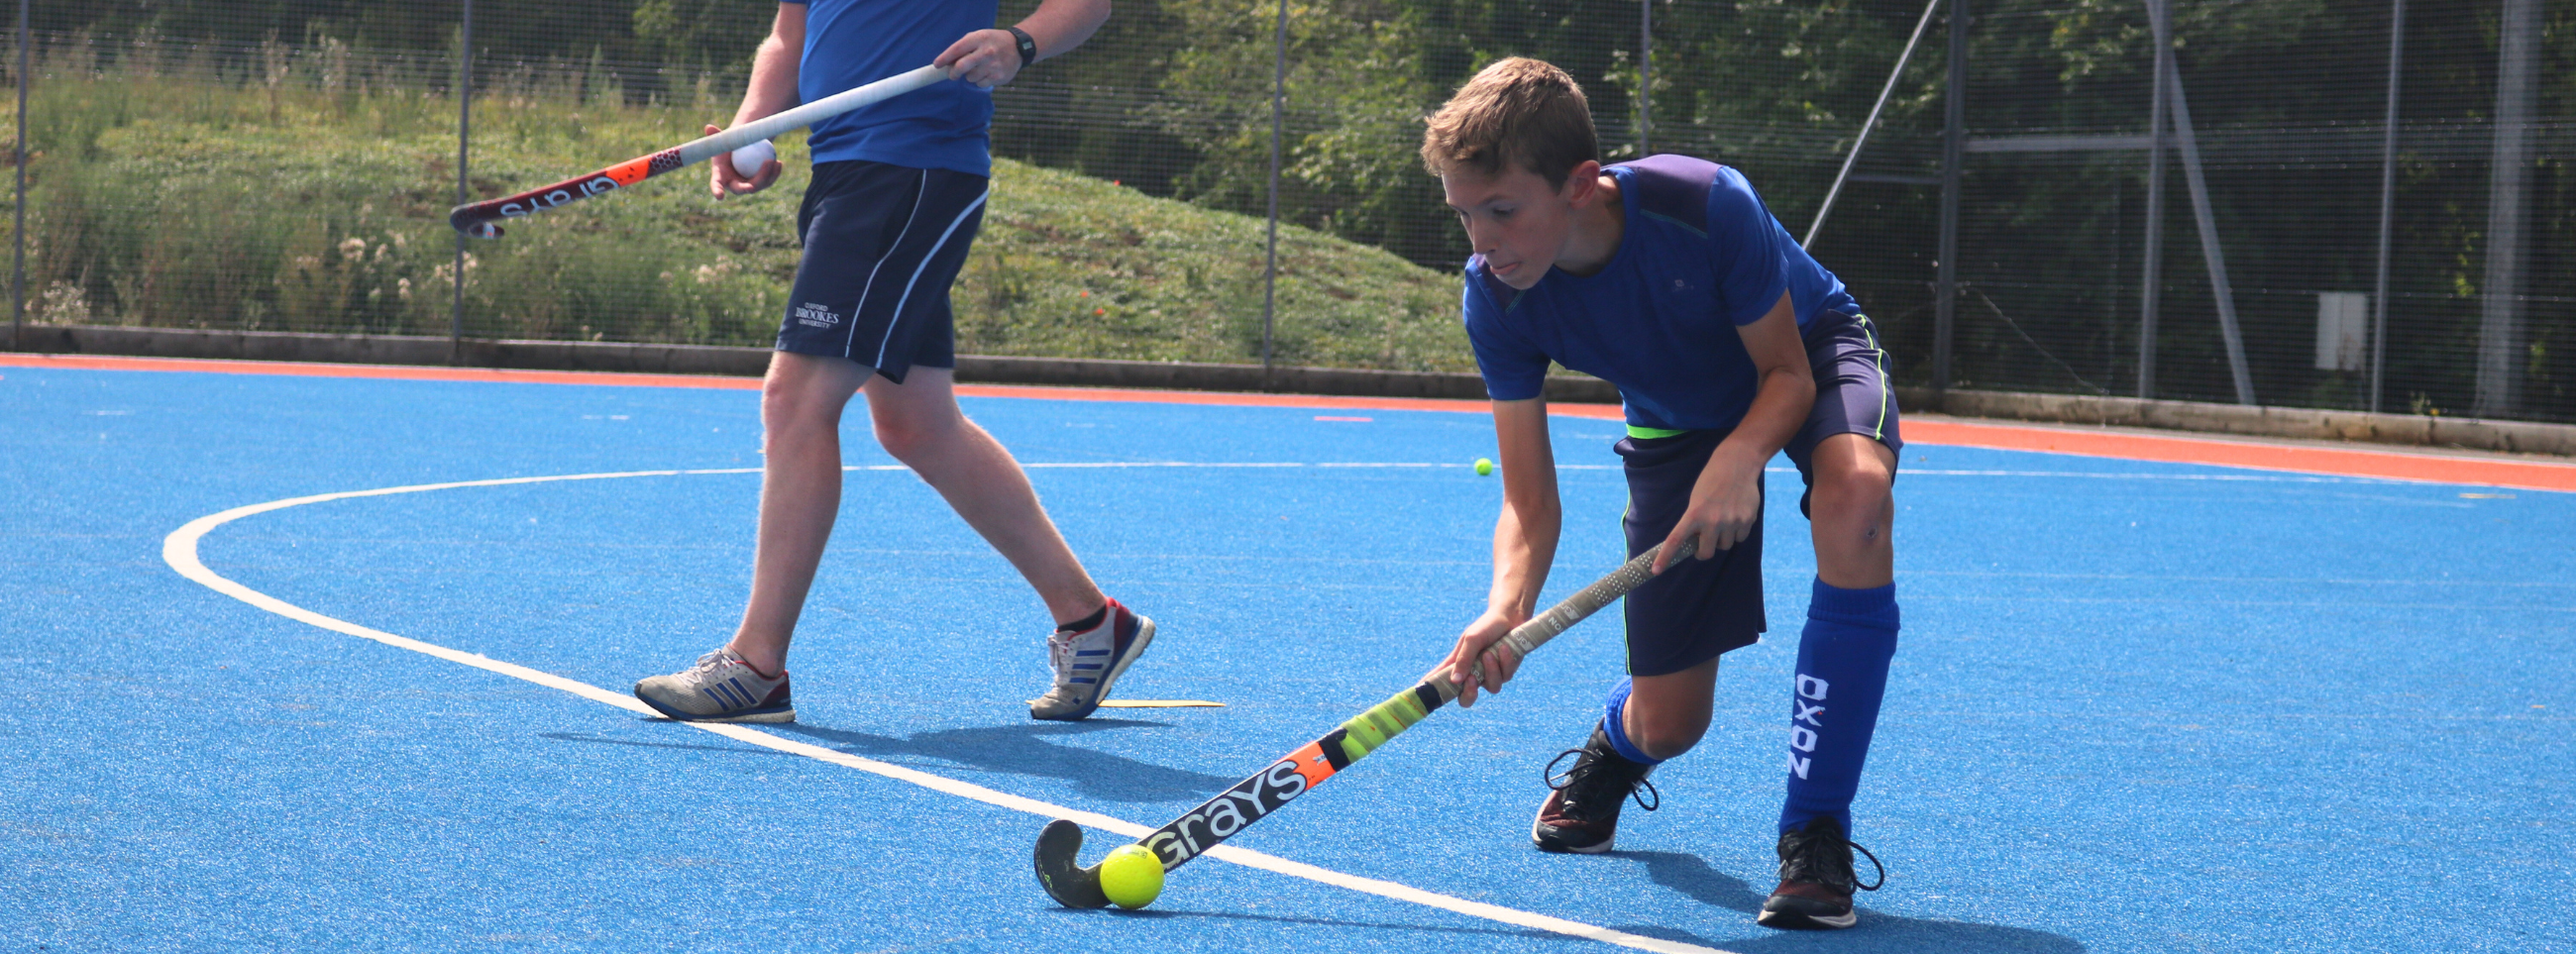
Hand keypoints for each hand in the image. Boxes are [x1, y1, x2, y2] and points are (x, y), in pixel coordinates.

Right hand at [707, 124, 781, 199]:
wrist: (742, 148)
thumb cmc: (729, 143)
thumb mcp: (722, 139)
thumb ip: (715, 136)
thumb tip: (708, 127)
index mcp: (720, 177)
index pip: (716, 185)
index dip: (717, 190)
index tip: (720, 196)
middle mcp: (734, 185)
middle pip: (742, 189)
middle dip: (751, 185)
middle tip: (756, 179)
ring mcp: (748, 186)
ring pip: (759, 185)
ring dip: (767, 175)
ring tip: (773, 161)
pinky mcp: (760, 183)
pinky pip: (768, 180)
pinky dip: (774, 173)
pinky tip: (779, 163)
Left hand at [934, 28, 1024, 88]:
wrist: (1018, 47)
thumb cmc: (992, 42)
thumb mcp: (979, 37)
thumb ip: (964, 47)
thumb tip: (947, 63)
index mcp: (979, 38)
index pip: (957, 49)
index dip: (944, 58)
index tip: (937, 65)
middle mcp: (986, 51)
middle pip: (962, 66)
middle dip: (953, 73)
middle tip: (952, 75)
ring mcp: (993, 65)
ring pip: (970, 77)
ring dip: (970, 75)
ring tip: (979, 68)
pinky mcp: (999, 77)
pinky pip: (980, 84)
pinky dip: (980, 80)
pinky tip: (988, 72)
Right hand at [1437, 608, 1525, 707]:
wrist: (1511, 616)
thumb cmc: (1487, 626)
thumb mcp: (1472, 639)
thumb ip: (1463, 659)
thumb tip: (1454, 681)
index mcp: (1458, 664)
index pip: (1441, 679)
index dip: (1432, 689)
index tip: (1418, 695)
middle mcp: (1473, 673)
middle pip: (1466, 699)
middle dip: (1469, 694)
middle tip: (1471, 680)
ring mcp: (1490, 674)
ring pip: (1491, 687)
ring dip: (1490, 670)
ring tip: (1488, 653)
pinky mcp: (1506, 672)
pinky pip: (1505, 676)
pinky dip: (1504, 661)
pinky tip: (1504, 647)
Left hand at [1654, 452, 1761, 572]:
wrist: (1737, 464)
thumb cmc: (1712, 480)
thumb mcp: (1696, 499)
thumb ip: (1695, 520)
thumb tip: (1696, 542)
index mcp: (1694, 514)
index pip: (1676, 540)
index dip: (1665, 557)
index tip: (1656, 570)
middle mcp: (1712, 521)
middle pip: (1706, 553)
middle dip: (1703, 551)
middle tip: (1703, 541)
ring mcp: (1731, 522)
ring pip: (1724, 546)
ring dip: (1721, 539)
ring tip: (1723, 520)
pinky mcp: (1747, 520)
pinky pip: (1740, 538)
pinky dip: (1737, 533)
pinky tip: (1736, 516)